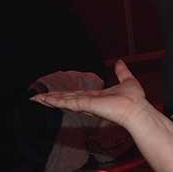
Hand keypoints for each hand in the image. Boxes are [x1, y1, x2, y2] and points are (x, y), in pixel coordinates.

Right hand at [32, 60, 149, 130]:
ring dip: (49, 99)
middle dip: (52, 98)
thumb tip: (119, 62)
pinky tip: (44, 99)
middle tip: (38, 97)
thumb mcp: (127, 80)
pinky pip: (67, 102)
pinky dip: (55, 101)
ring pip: (64, 101)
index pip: (77, 95)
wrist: (137, 110)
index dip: (65, 94)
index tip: (54, 94)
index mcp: (96, 97)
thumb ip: (121, 72)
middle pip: (66, 99)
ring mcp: (86, 104)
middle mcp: (89, 101)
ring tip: (35, 99)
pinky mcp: (86, 104)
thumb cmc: (134, 100)